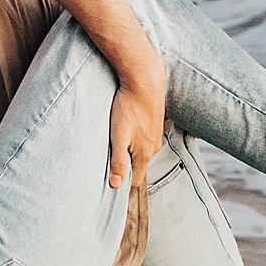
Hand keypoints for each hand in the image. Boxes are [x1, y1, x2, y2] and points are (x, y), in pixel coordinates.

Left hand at [108, 65, 165, 189]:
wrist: (145, 80)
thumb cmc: (129, 108)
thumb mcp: (118, 137)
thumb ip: (118, 162)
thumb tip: (116, 185)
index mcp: (144, 154)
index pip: (135, 179)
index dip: (123, 183)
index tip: (111, 182)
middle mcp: (153, 147)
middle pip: (138, 164)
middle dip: (125, 165)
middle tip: (109, 160)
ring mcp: (156, 134)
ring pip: (141, 149)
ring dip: (130, 148)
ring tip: (117, 140)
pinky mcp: (155, 122)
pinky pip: (144, 136)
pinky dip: (136, 135)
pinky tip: (127, 126)